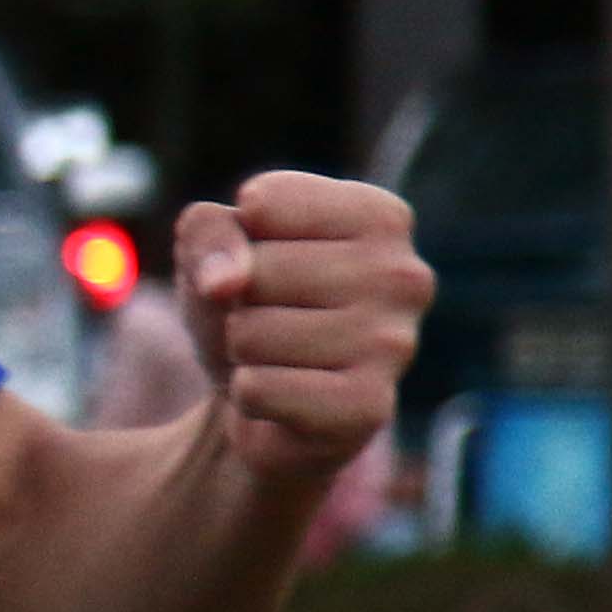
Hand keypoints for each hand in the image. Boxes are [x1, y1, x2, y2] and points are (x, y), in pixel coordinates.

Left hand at [178, 174, 431, 481]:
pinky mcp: (368, 409)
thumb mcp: (213, 248)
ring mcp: (394, 345)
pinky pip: (258, 389)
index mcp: (380, 217)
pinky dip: (247, 395)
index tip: (264, 261)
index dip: (236, 238)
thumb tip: (225, 282)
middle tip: (270, 321)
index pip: (263, 202)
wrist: (269, 402)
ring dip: (243, 351)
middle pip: (257, 272)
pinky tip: (282, 399)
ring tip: (277, 358)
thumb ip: (207, 232)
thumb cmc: (250, 305)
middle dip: (238, 302)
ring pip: (252, 333)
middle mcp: (404, 276)